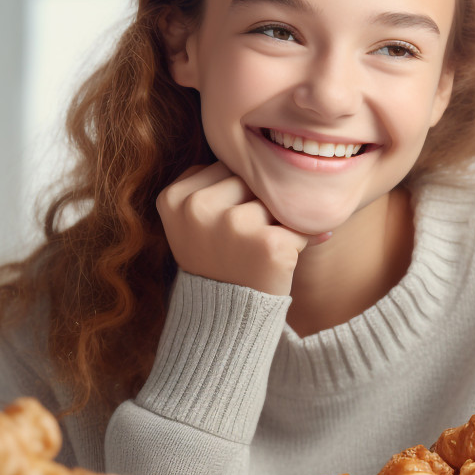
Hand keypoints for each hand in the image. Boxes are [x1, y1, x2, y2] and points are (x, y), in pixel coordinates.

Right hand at [156, 162, 326, 295]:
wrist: (223, 326)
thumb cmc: (216, 265)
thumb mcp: (195, 223)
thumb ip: (214, 185)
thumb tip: (273, 147)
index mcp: (173, 198)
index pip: (224, 168)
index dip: (235, 197)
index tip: (225, 230)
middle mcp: (197, 208)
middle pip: (249, 179)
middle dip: (256, 205)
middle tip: (244, 245)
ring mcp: (232, 225)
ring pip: (273, 200)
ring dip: (278, 222)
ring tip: (258, 253)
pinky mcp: (267, 244)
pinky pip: (298, 224)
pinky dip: (301, 240)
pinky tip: (283, 260)